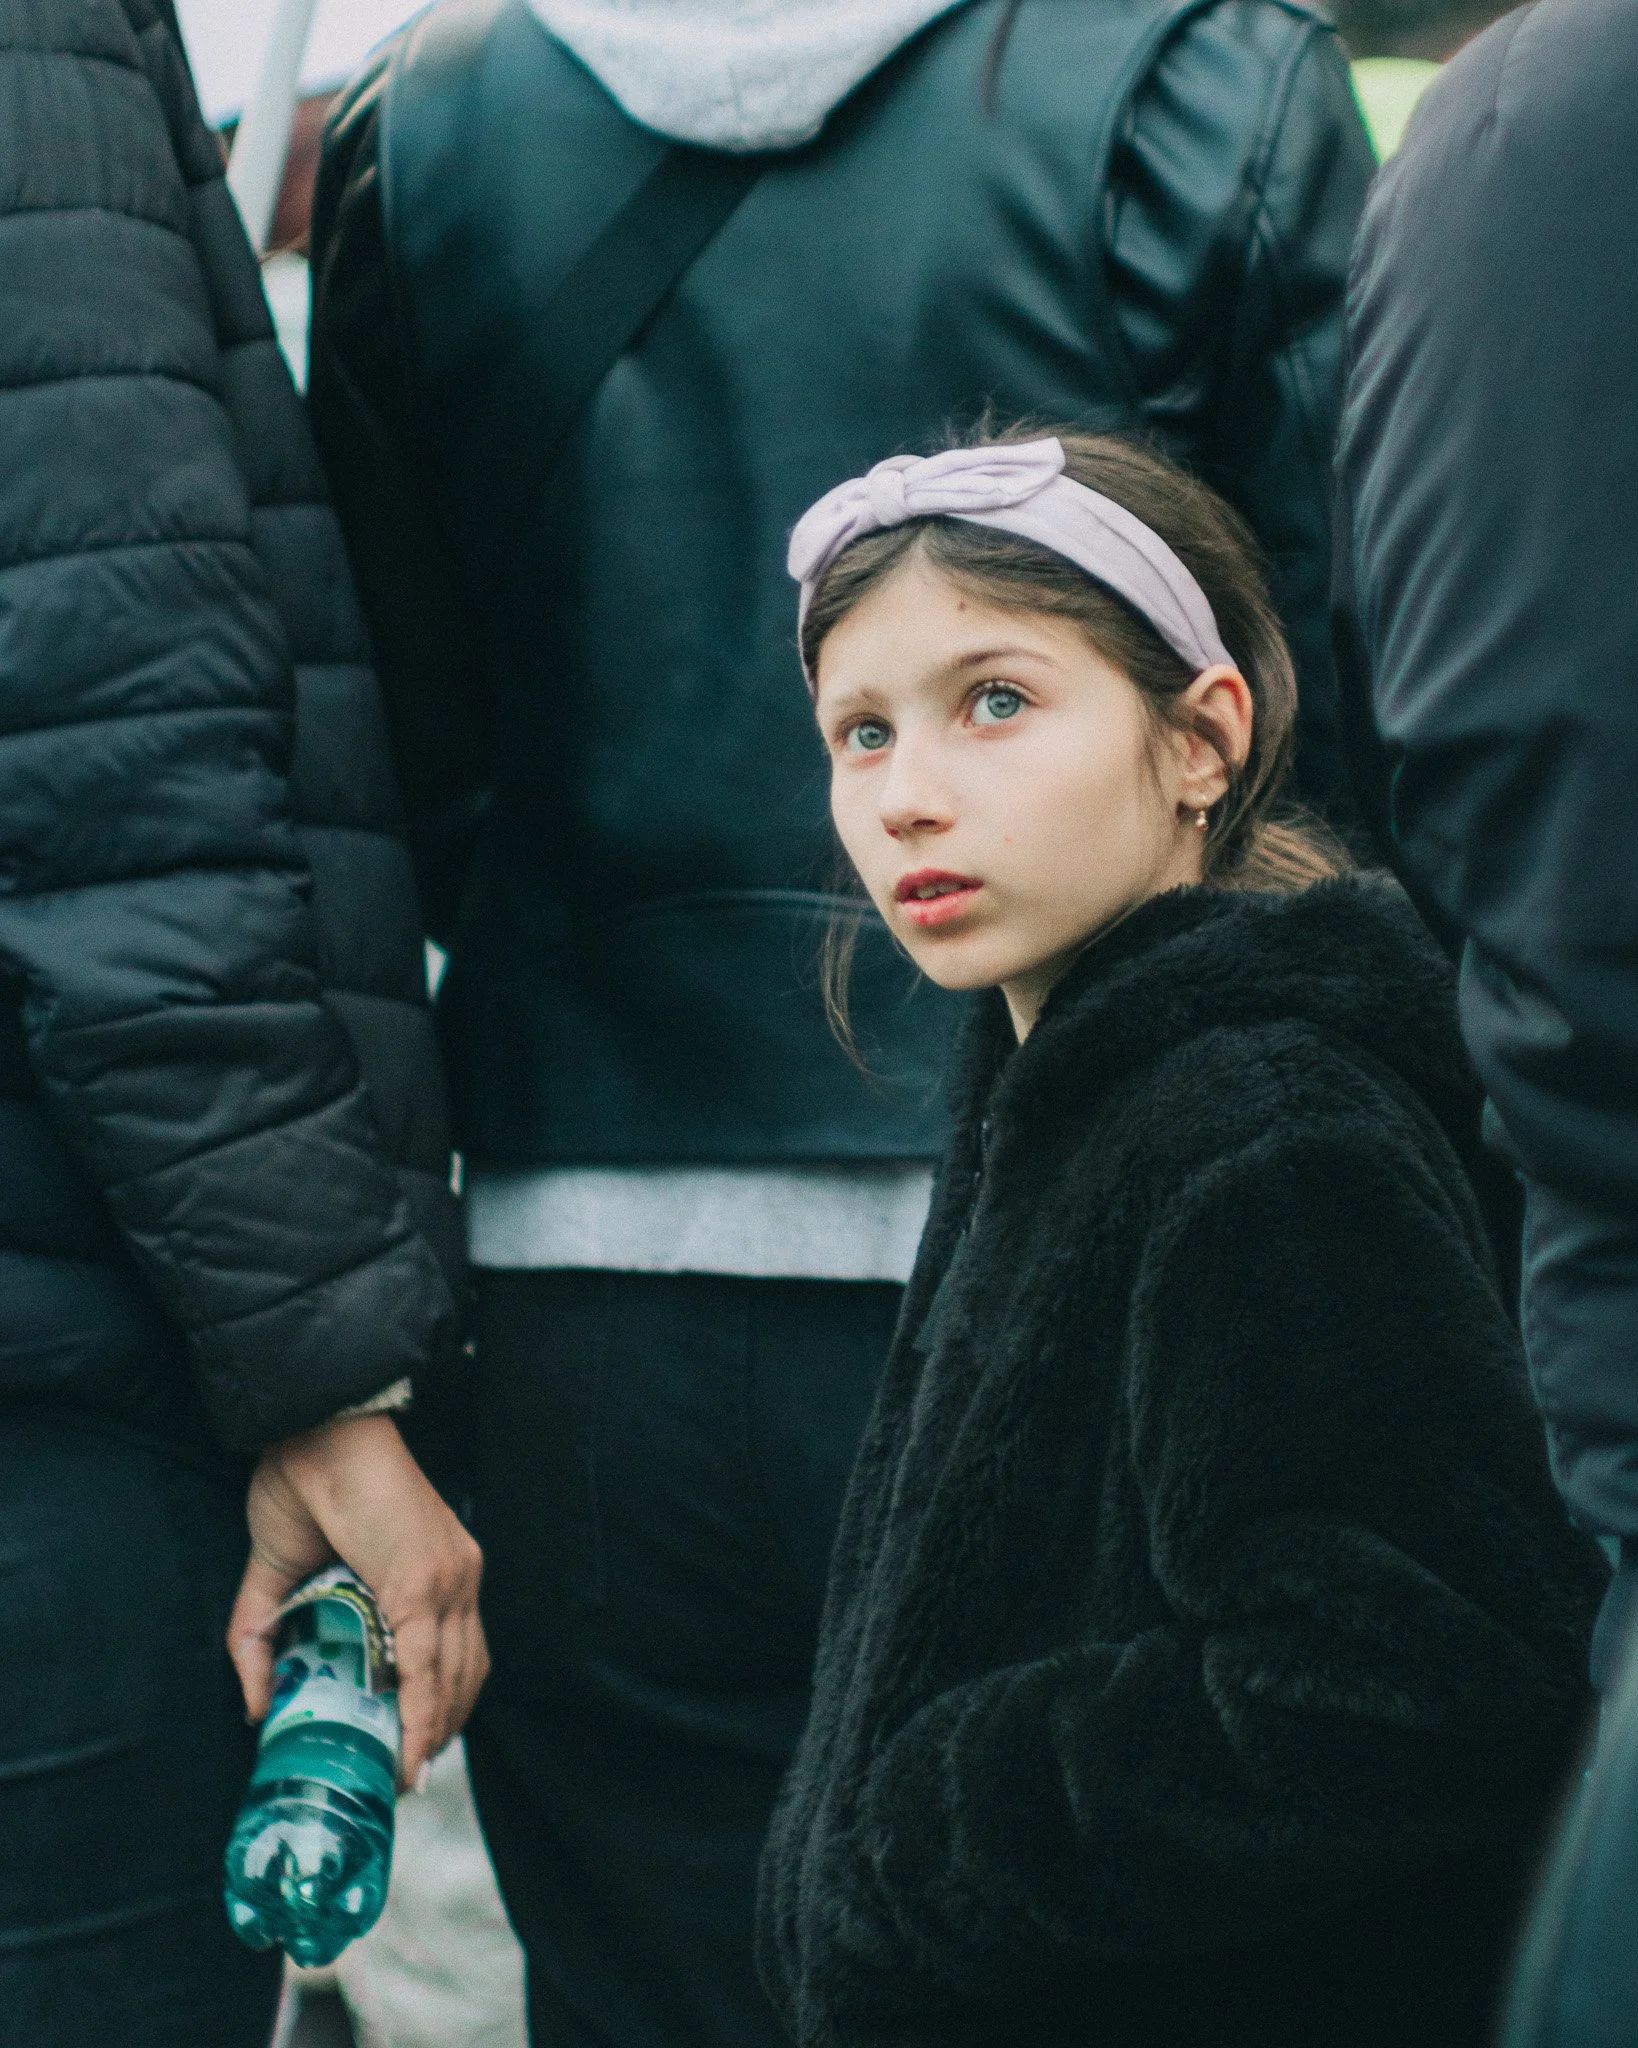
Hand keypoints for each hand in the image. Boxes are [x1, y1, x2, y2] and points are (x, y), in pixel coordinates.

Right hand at [228, 1413, 488, 1789]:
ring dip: (430, 1732)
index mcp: (436, 1573)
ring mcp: (447, 1581)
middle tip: (407, 1776)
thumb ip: (263, 1637)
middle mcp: (455, 1580)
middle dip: (439, 1729)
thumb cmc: (301, 1485)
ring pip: (452, 1677)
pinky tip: (407, 1752)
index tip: (420, 1751)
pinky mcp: (424, 1583)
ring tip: (403, 1775)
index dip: (443, 1705)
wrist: (316, 1430)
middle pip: (464, 1673)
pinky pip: (428, 1665)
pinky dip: (419, 1714)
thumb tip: (256, 1708)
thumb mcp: (276, 1573)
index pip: (458, 1653)